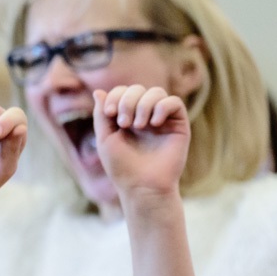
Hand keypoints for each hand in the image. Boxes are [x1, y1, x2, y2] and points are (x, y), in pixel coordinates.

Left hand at [92, 85, 188, 204]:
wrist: (143, 186)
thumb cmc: (122, 166)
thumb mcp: (105, 138)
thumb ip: (101, 114)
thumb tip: (98, 91)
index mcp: (127, 117)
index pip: (122, 91)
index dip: (116, 96)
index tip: (110, 114)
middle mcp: (145, 115)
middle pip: (138, 89)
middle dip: (128, 101)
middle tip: (125, 124)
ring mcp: (162, 119)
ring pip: (156, 92)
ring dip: (143, 105)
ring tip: (139, 126)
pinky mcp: (178, 125)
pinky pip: (174, 102)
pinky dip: (162, 107)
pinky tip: (153, 124)